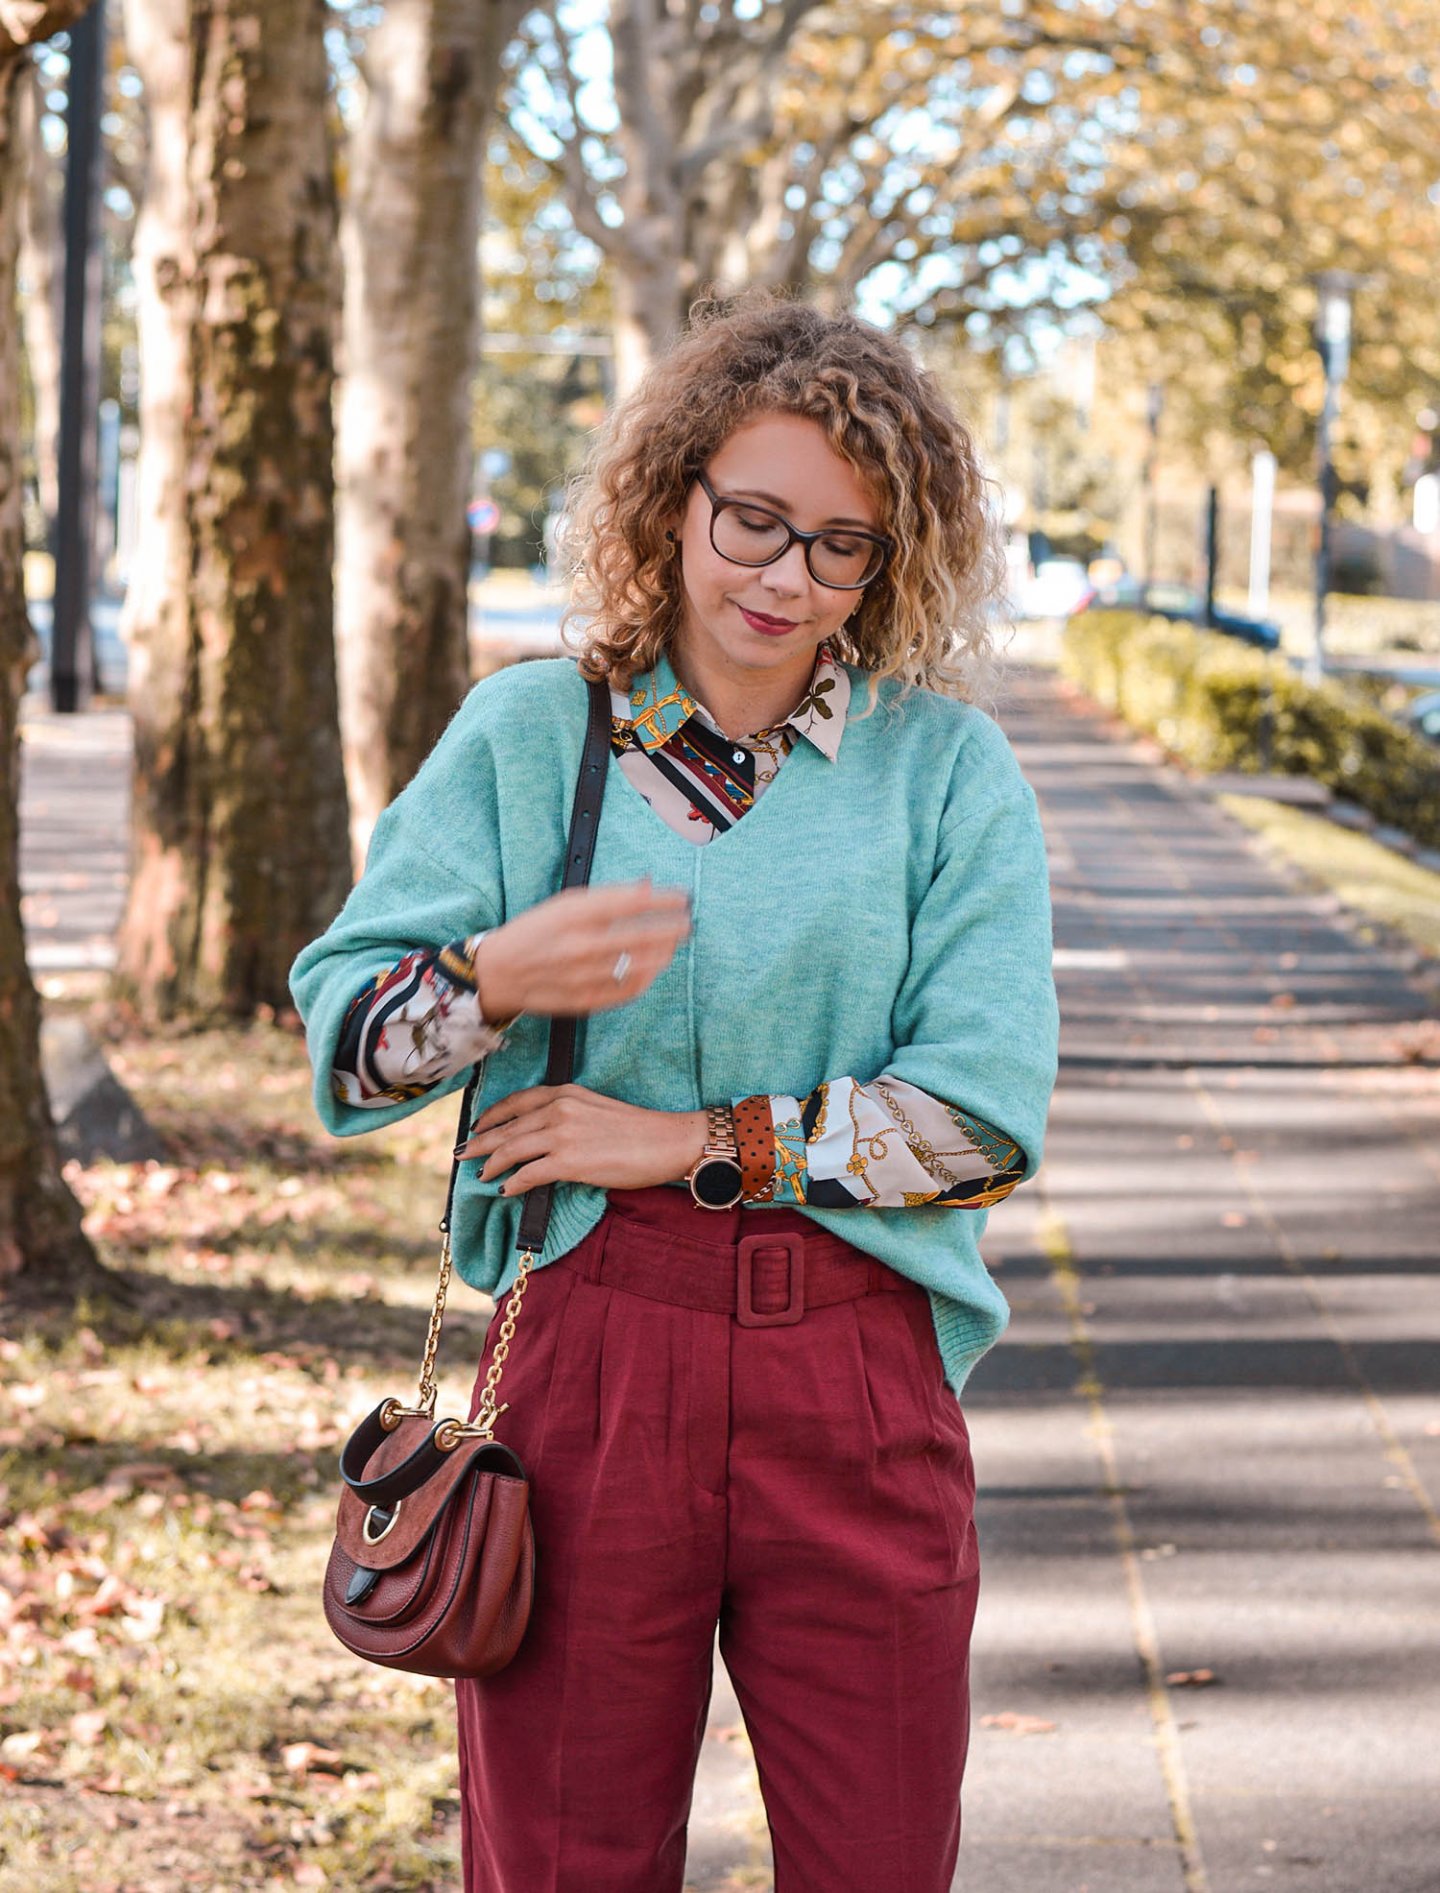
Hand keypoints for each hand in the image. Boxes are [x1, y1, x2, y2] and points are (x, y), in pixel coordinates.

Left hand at [454, 1084, 709, 1195]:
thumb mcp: (596, 1110)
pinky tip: (505, 1191)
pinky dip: (512, 1184)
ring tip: (478, 1174)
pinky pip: (528, 1174)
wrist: (667, 1141)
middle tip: (462, 1153)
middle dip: (481, 1142)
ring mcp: (562, 1134)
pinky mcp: (569, 1161)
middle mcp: (559, 1108)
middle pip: (507, 1126)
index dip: (493, 1115)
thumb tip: (544, 1139)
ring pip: (511, 1149)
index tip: (479, 1126)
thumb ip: (568, 1117)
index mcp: (566, 1092)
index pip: (518, 1101)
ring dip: (490, 1164)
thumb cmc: (639, 1130)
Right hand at [475, 880, 690, 1020]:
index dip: (662, 900)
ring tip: (672, 944)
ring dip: (663, 953)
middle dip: (671, 928)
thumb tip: (648, 887)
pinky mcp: (586, 1001)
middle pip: (640, 936)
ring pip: (640, 966)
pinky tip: (653, 967)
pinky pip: (629, 990)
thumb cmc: (535, 932)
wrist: (500, 972)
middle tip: (686, 923)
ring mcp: (583, 977)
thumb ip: (605, 898)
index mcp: (571, 915)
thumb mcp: (563, 904)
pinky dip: (647, 977)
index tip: (682, 898)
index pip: (629, 903)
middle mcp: (578, 946)